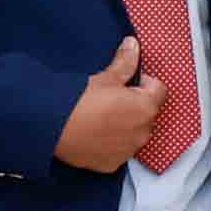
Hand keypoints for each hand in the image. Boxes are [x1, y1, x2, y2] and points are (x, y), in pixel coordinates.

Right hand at [52, 34, 168, 173]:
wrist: (52, 128)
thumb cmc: (79, 100)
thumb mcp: (104, 78)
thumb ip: (125, 63)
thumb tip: (134, 45)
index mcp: (145, 107)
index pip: (158, 90)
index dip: (142, 83)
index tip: (125, 83)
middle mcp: (143, 132)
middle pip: (147, 113)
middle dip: (134, 105)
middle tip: (109, 100)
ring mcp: (128, 150)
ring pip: (134, 133)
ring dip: (125, 125)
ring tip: (100, 118)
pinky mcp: (113, 164)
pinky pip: (120, 149)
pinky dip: (112, 143)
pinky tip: (94, 134)